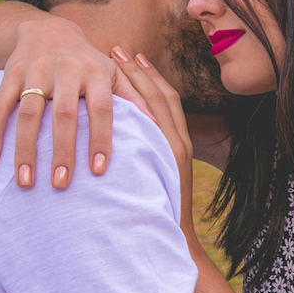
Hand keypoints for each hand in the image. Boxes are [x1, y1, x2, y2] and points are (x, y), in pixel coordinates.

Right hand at [0, 14, 148, 187]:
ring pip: (28, 113)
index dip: (100, 138)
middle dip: (62, 151)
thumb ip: (134, 97)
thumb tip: (157, 125)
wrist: (47, 29)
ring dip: (24, 149)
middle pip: (63, 114)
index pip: (101, 108)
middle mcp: (66, 70)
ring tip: (25, 182)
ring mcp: (35, 71)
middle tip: (61, 185)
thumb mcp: (113, 73)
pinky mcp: (10, 74)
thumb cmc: (88, 61)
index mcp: (96, 72)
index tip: (99, 170)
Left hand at [110, 47, 194, 237]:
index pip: (163, 101)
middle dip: (138, 71)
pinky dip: (138, 99)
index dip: (147, 79)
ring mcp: (176, 147)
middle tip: (116, 50)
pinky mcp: (170, 156)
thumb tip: (123, 147)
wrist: (174, 242)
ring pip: (157, 102)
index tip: (130, 60)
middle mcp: (179, 141)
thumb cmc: (157, 217)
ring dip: (135, 78)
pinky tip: (116, 88)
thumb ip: (143, 160)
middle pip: (160, 95)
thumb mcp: (152, 182)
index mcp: (177, 144)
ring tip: (113, 59)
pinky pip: (154, 119)